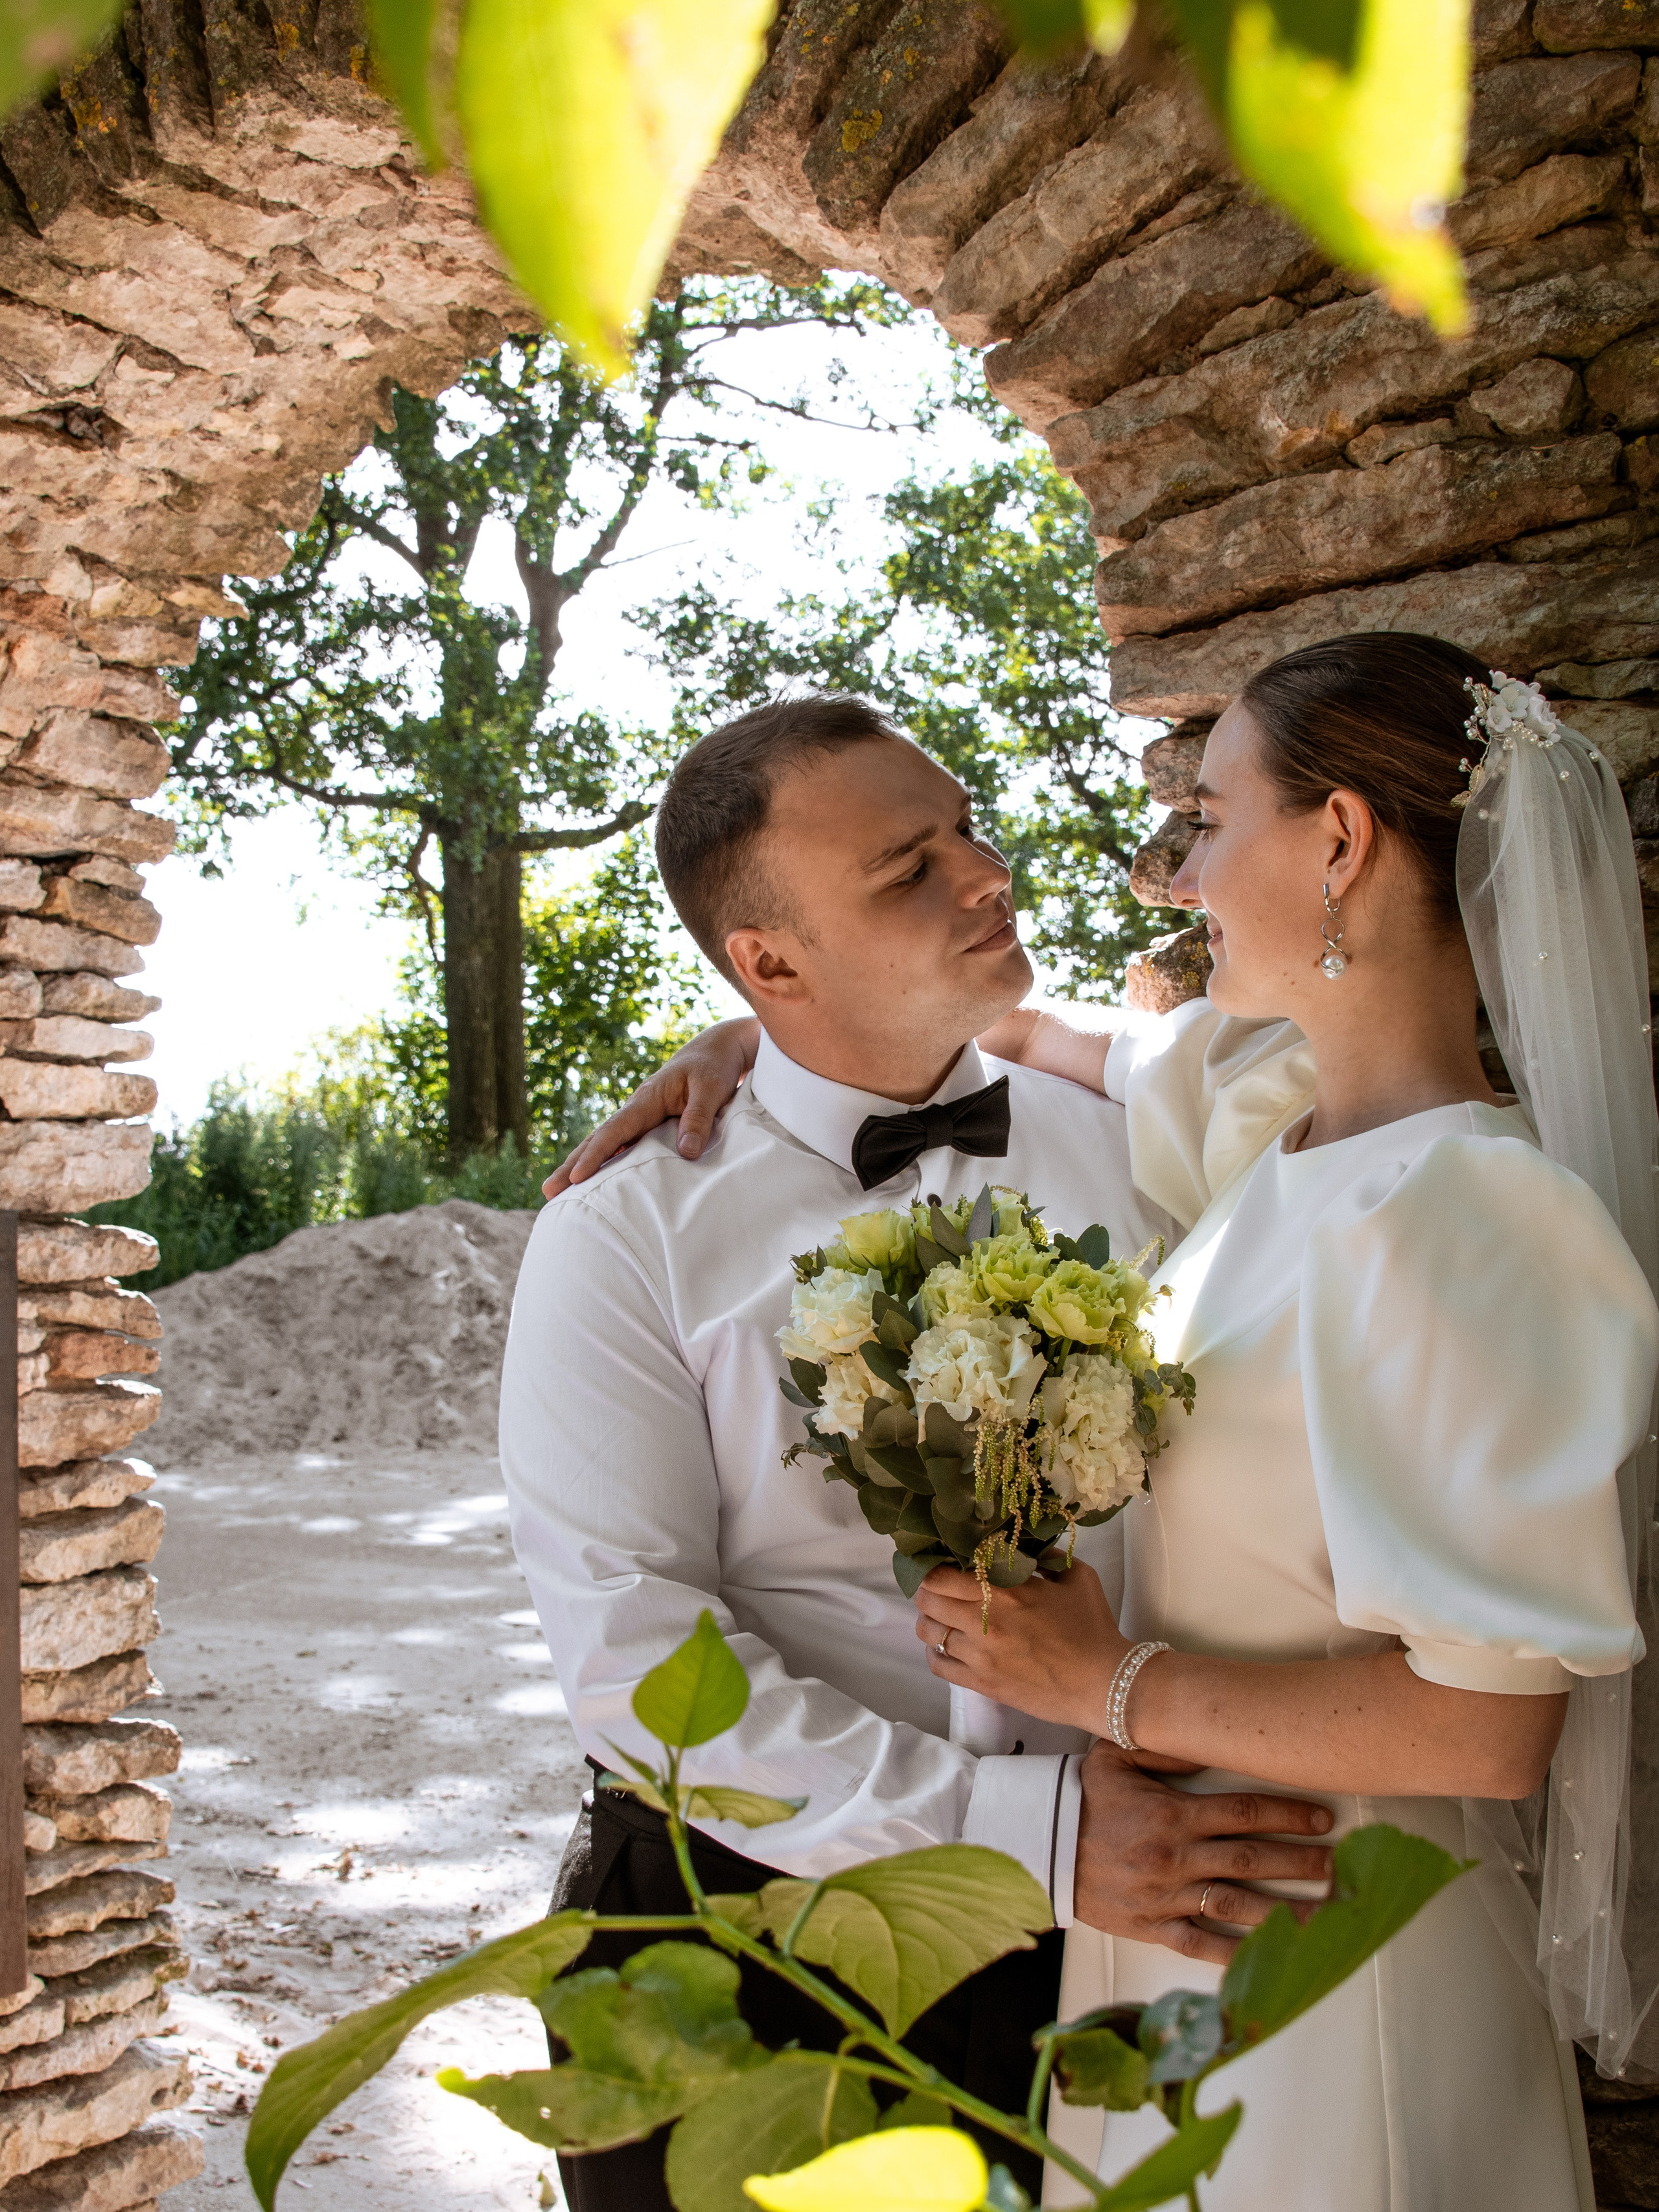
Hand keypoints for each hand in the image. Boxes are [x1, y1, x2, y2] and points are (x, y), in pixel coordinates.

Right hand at [542, 1017, 760, 1197]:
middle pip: (599, 1139)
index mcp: (647, 1099)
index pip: (615, 1131)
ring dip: (582, 1165)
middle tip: (548, 1190)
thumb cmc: (713, 1067)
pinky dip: (605, 1162)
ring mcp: (640, 1117)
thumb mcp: (711, 1089)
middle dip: (573, 1165)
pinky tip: (594, 1180)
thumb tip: (685, 1152)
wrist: (716, 1050)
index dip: (596, 1155)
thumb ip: (698, 1119)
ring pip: (606, 1143)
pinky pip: (622, 1146)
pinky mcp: (649, 1124)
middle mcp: (637, 1109)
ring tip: (557, 1190)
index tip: (577, 1178)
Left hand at [914, 1560, 1125, 1735]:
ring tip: (942, 1618)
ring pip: (928, 1632)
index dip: (931, 1567)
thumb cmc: (1093, 1627)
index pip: (942, 1574)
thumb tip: (1026, 1546)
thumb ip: (1048, 1557)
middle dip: (926, 1590)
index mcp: (1005, 1591)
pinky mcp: (982, 1683)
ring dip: (930, 1621)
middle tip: (937, 1589)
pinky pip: (939, 1666)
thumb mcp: (1077, 1577)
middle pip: (927, 1599)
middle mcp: (985, 1621)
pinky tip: (946, 1647)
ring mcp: (980, 1655)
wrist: (1103, 1683)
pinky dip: (935, 1653)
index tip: (937, 1563)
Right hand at [1074, 1742, 1333, 1966]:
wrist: (1039, 1846)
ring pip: (1238, 1904)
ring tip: (1325, 1914)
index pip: (1245, 1811)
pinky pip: (1201, 1944)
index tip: (1322, 1817)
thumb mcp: (1115, 1758)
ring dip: (1286, 1909)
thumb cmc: (1080, 1799)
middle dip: (1301, 1861)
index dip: (1288, 1814)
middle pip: (1253, 1858)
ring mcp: (1168, 1895)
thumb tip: (1208, 1746)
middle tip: (1339, 1865)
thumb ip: (1165, 1752)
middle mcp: (1177, 1855)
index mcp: (1173, 1813)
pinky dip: (1236, 1954)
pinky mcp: (1153, 1926)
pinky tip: (1270, 1958)